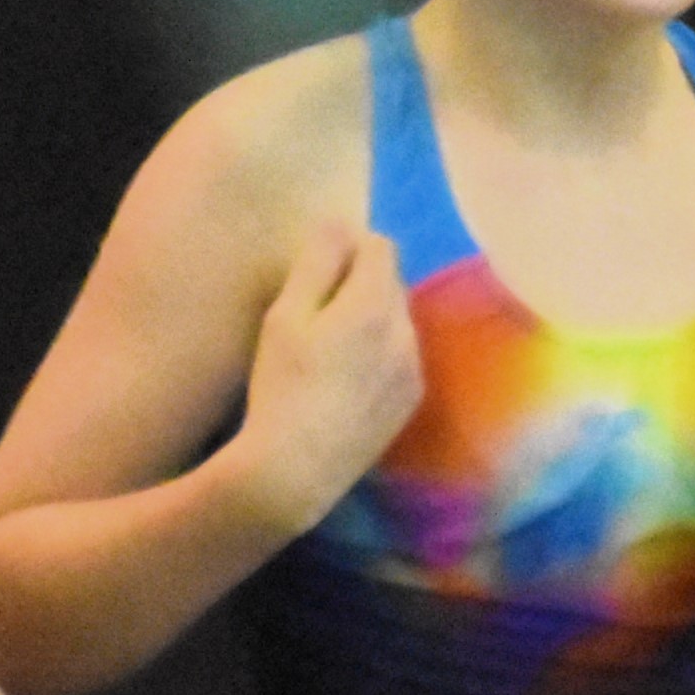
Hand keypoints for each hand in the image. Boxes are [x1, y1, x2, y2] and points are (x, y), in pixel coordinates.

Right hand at [227, 222, 422, 529]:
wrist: (295, 471)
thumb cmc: (281, 389)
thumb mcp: (285, 318)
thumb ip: (316, 264)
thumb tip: (340, 223)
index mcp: (375, 304)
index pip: (380, 246)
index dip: (348, 248)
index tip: (317, 271)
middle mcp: (407, 331)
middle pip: (391, 282)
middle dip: (361, 283)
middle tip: (317, 311)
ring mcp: (414, 369)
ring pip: (398, 321)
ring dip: (372, 319)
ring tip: (331, 350)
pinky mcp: (410, 401)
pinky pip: (402, 357)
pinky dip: (380, 355)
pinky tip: (345, 381)